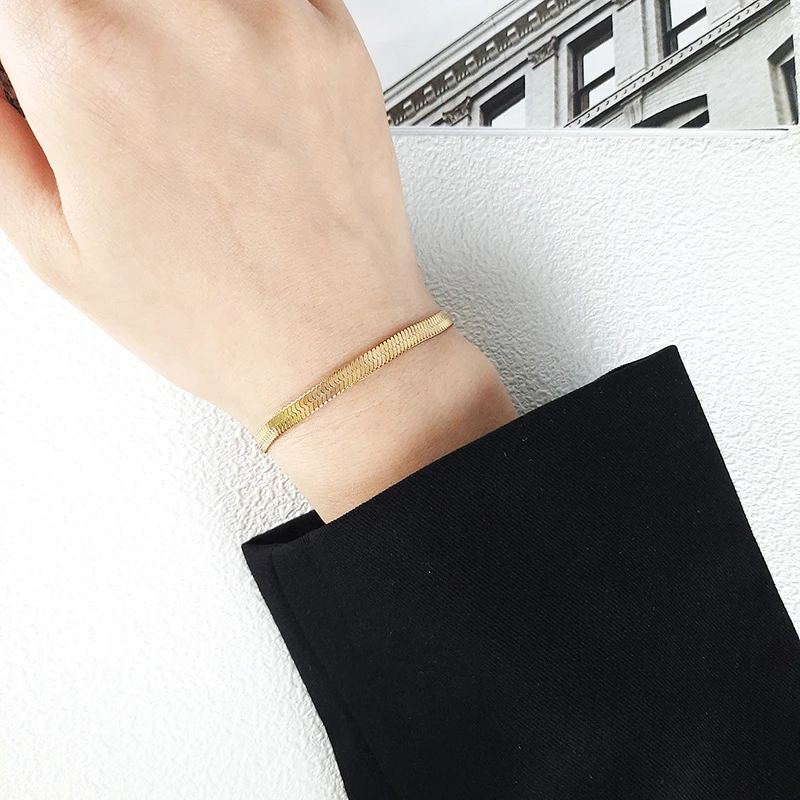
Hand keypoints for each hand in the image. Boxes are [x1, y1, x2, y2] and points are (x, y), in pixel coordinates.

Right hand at [0, 0, 516, 520]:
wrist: (335, 344)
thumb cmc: (220, 318)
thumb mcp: (57, 248)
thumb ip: (1, 138)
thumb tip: (5, 79)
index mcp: (90, 64)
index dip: (31, 41)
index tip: (45, 64)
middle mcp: (186, 21)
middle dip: (92, 34)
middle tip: (115, 96)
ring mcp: (273, 21)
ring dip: (167, 30)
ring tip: (180, 104)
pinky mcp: (334, 38)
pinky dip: (237, 26)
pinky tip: (233, 92)